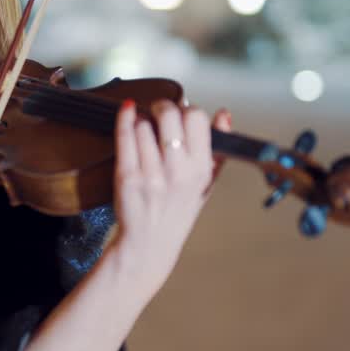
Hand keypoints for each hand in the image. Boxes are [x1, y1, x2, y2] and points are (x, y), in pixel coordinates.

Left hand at [108, 98, 232, 294]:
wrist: (150, 244)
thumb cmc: (178, 212)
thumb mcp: (207, 184)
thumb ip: (218, 149)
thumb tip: (224, 114)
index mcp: (200, 169)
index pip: (197, 118)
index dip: (188, 109)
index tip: (181, 113)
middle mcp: (177, 171)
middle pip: (170, 115)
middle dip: (162, 106)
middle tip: (159, 111)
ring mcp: (151, 174)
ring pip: (145, 124)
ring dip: (142, 120)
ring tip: (145, 130)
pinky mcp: (127, 176)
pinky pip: (125, 136)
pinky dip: (125, 118)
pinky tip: (127, 111)